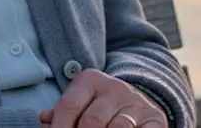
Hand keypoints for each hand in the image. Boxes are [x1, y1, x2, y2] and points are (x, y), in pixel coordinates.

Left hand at [38, 69, 166, 127]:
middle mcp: (115, 88)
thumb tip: (44, 121)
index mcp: (90, 80)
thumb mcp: (80, 101)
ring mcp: (136, 103)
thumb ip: (62, 112)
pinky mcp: (155, 118)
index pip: (69, 106)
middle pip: (92, 120)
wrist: (138, 98)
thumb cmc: (98, 104)